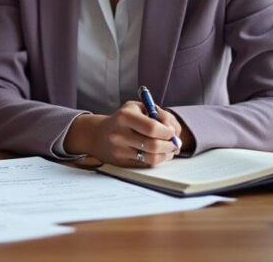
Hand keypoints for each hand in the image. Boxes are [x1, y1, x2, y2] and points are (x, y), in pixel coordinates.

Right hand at [63, 101, 180, 166]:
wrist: (98, 134)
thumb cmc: (124, 119)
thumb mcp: (138, 108)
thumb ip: (159, 114)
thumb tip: (174, 132)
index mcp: (124, 116)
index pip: (152, 128)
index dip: (167, 131)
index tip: (171, 131)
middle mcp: (119, 134)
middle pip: (153, 145)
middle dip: (169, 145)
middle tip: (174, 142)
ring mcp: (119, 150)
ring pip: (151, 158)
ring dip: (166, 155)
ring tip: (168, 149)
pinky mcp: (121, 163)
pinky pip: (146, 164)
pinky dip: (157, 160)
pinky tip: (158, 154)